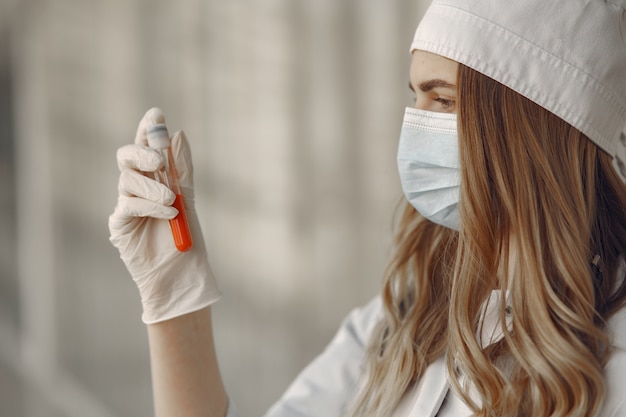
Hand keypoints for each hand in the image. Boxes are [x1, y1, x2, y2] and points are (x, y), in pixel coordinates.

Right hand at [109, 108, 220, 323]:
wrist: (183, 275)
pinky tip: (166, 214)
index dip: (148, 129)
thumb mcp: (189, 198)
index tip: (156, 114)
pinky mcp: (119, 224)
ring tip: (172, 203)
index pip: (146, 147)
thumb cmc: (187, 239)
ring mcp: (126, 205)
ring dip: (153, 188)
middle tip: (158, 160)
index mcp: (155, 179)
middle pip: (126, 156)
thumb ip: (182, 169)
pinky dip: (149, 206)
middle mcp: (137, 188)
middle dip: (142, 152)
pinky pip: (128, 205)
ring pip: (127, 180)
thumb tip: (179, 135)